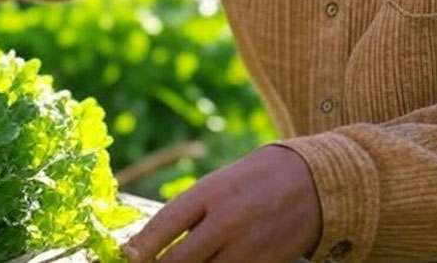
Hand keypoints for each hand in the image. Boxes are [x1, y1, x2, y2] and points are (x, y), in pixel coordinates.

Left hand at [122, 145, 321, 262]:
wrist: (310, 183)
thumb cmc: (251, 182)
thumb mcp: (216, 185)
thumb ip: (188, 214)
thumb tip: (149, 246)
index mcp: (210, 192)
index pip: (164, 225)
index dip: (140, 247)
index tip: (126, 256)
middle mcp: (226, 221)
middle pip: (178, 260)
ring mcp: (246, 248)